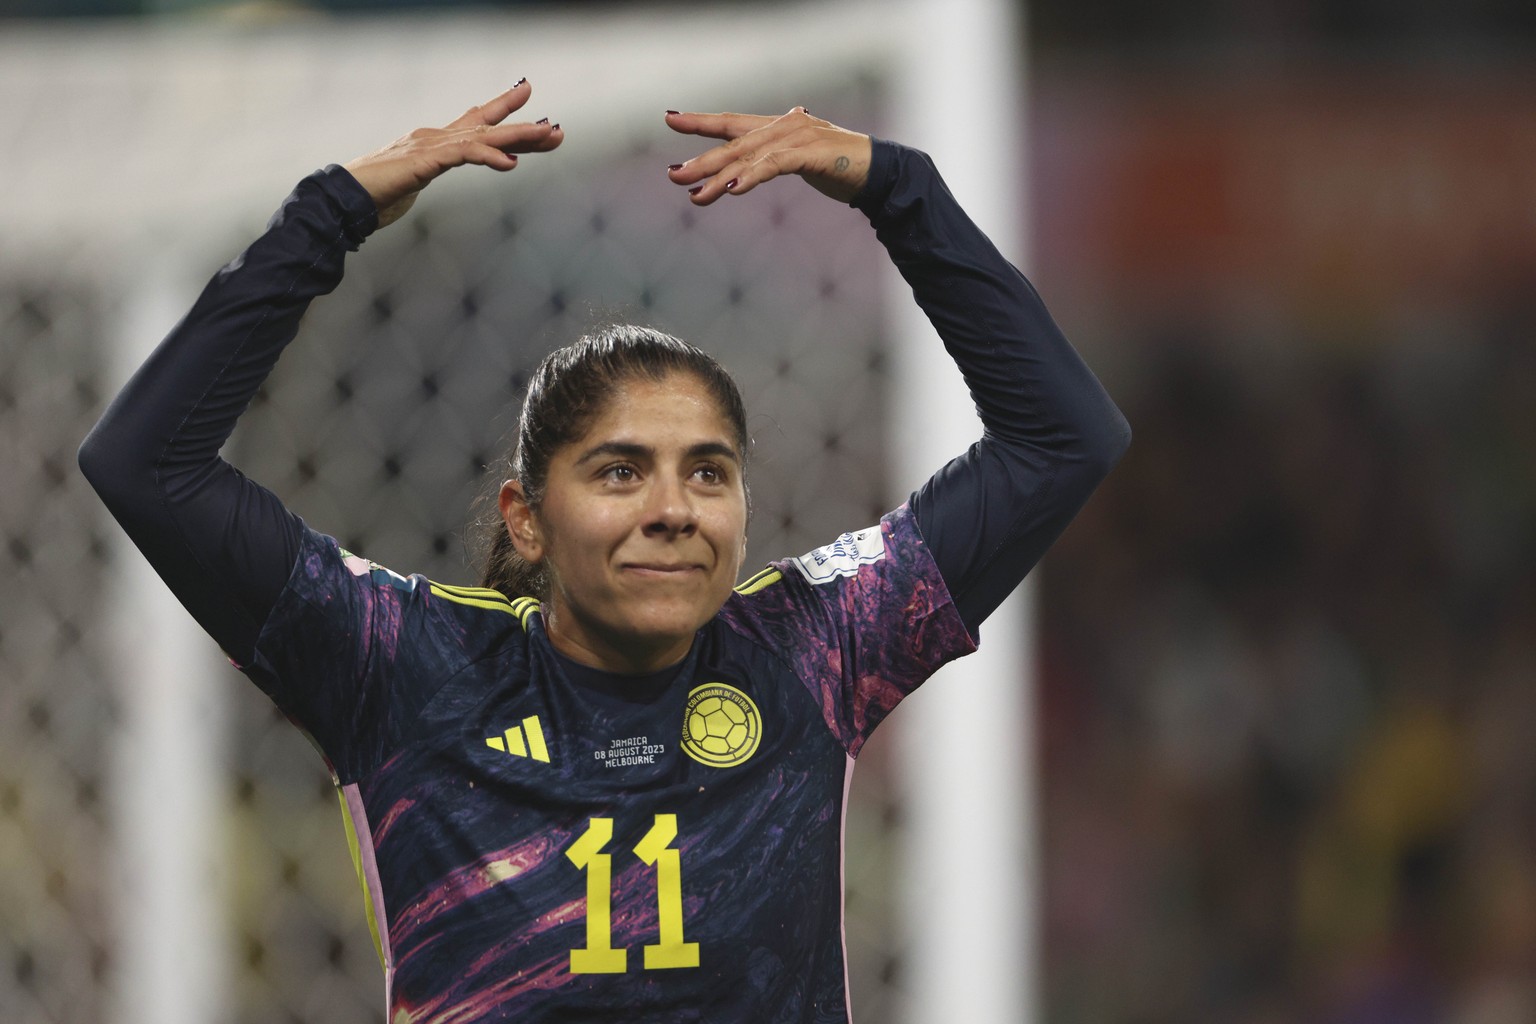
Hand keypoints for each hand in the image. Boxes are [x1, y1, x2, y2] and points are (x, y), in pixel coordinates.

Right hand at [343, 81, 563, 228]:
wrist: (343, 197)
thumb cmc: (373, 194)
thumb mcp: (410, 183)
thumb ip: (423, 175)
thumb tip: (424, 176)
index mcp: (434, 144)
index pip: (475, 123)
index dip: (502, 110)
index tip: (527, 94)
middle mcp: (435, 138)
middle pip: (487, 128)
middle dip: (524, 129)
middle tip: (556, 130)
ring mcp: (429, 147)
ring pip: (483, 137)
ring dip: (518, 137)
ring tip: (547, 137)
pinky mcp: (424, 161)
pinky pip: (463, 156)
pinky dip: (488, 157)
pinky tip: (510, 163)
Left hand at [664, 107, 870, 205]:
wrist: (882, 170)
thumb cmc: (842, 168)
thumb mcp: (802, 161)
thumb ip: (776, 160)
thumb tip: (753, 166)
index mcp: (779, 127)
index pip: (732, 123)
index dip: (701, 121)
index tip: (671, 120)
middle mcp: (784, 126)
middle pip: (733, 144)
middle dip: (701, 160)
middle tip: (673, 176)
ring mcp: (798, 138)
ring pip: (748, 157)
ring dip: (719, 177)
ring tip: (695, 194)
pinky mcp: (811, 154)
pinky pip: (773, 165)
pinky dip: (751, 177)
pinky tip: (732, 189)